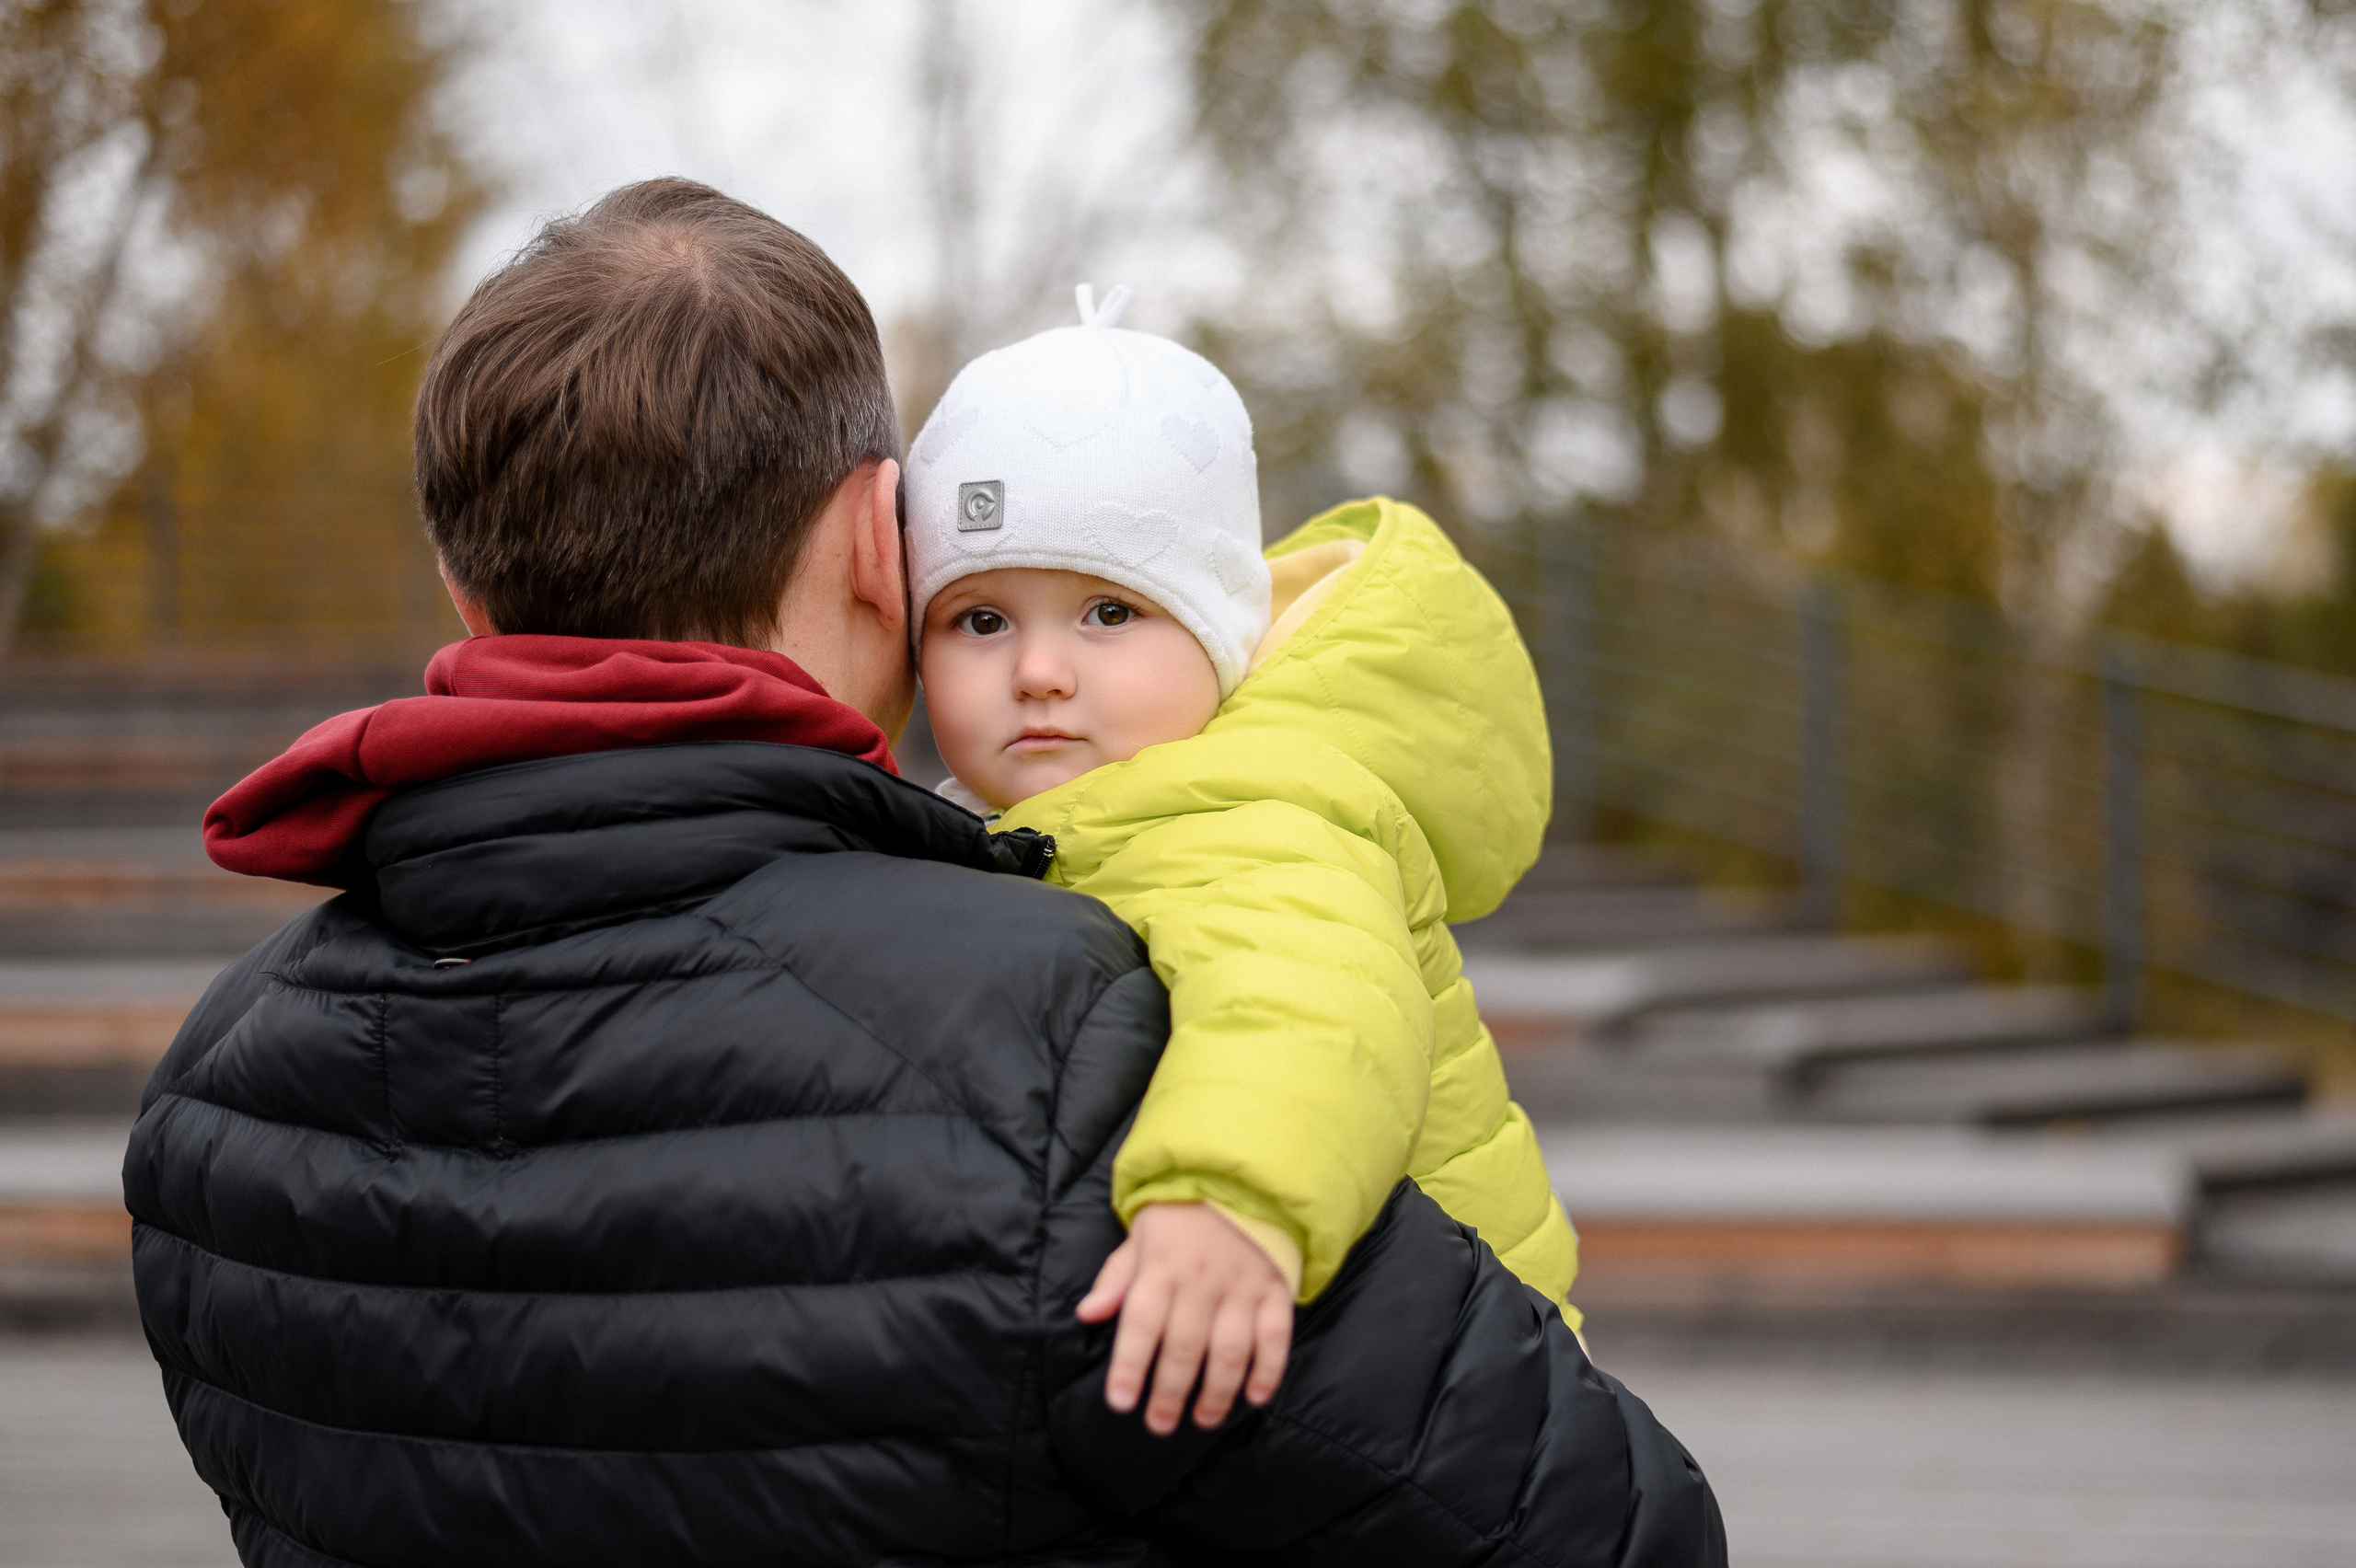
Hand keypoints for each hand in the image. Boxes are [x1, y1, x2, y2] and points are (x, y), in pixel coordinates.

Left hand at [1074, 1202, 1293, 1435]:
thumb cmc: (1179, 1219)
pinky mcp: (1274, 1290)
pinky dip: (1268, 1369)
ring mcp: (1242, 1286)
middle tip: (1159, 1424)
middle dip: (1170, 1392)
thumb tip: (1086, 1313)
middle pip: (1184, 1346)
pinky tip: (1254, 1397)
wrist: (1239, 1181)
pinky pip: (1276, 1336)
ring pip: (1230, 1349)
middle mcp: (1201, 1279)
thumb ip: (1115, 1280)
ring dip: (1216, 1391)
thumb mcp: (1139, 1239)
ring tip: (1203, 1419)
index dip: (1129, 1365)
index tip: (1120, 1402)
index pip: (1141, 1322)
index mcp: (1161, 1266)